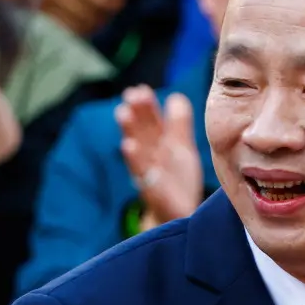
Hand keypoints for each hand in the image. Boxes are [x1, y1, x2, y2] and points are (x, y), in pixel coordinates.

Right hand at [115, 86, 203, 226]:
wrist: (180, 214)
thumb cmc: (177, 181)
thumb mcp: (181, 148)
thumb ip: (179, 124)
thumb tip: (175, 96)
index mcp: (158, 144)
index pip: (150, 121)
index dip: (145, 106)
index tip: (140, 90)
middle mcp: (150, 155)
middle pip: (141, 130)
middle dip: (135, 113)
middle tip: (130, 94)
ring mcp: (148, 172)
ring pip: (136, 148)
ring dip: (129, 131)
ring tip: (123, 113)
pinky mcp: (151, 189)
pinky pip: (140, 173)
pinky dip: (134, 159)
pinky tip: (127, 146)